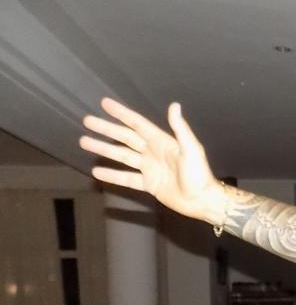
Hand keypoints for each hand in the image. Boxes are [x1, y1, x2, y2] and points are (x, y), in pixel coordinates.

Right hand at [80, 99, 228, 224]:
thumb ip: (180, 129)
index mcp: (162, 142)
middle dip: (106, 129)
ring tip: (85, 142)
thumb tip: (174, 105)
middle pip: (125, 138)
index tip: (105, 103)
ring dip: (104, 149)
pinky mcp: (149, 184)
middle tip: (87, 121)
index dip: (121, 113)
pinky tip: (97, 172)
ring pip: (122, 156)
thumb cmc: (199, 175)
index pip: (137, 124)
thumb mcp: (191, 149)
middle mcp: (153, 152)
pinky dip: (112, 175)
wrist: (202, 201)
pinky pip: (126, 178)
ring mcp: (150, 168)